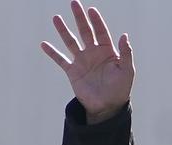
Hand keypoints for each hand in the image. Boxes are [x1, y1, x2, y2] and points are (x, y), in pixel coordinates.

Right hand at [40, 1, 133, 123]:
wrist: (107, 107)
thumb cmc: (120, 89)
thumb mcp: (127, 71)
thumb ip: (126, 54)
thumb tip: (124, 35)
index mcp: (107, 51)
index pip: (101, 31)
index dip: (96, 20)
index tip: (91, 9)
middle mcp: (93, 53)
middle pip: (85, 31)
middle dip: (80, 17)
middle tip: (74, 3)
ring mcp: (82, 61)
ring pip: (71, 41)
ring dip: (63, 30)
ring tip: (56, 18)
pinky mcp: (73, 72)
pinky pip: (60, 60)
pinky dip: (52, 52)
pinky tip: (44, 44)